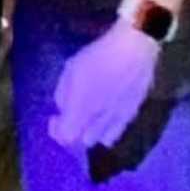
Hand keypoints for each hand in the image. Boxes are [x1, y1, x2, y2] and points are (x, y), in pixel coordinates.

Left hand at [45, 16, 165, 163]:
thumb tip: (64, 109)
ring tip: (92, 117)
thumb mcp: (71, 68)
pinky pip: (118, 131)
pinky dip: (110, 128)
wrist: (134, 48)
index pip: (66, 137)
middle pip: (83, 141)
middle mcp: (100, 121)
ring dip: (94, 132)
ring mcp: (119, 120)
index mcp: (82, 110)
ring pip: (102, 140)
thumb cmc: (99, 54)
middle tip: (74, 115)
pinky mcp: (133, 115)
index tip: (55, 118)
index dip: (57, 131)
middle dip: (76, 130)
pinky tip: (108, 112)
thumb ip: (63, 93)